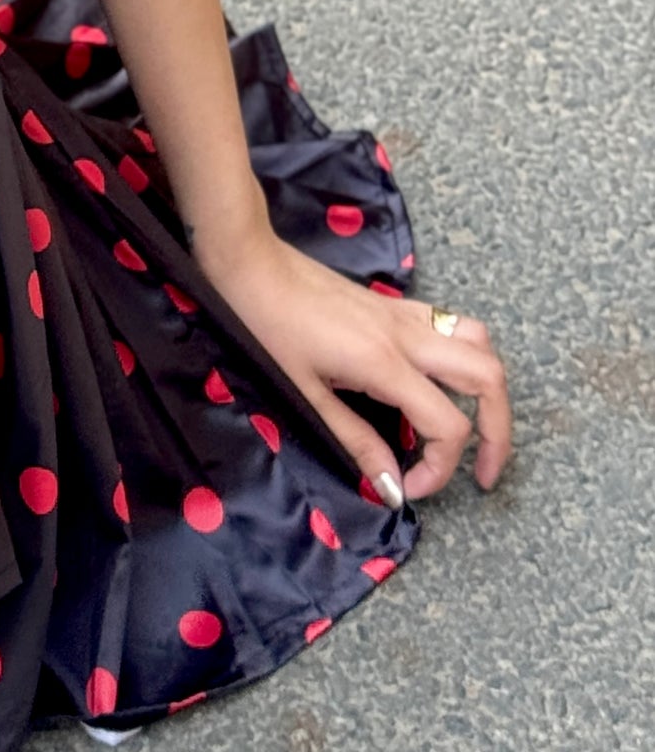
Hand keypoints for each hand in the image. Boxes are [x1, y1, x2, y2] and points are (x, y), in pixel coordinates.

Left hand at [191, 224, 511, 503]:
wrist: (251, 262)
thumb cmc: (268, 326)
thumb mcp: (305, 392)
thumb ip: (355, 441)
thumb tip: (392, 487)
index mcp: (385, 363)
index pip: (449, 426)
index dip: (441, 469)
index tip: (410, 488)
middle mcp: (407, 336)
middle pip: (489, 379)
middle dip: (499, 433)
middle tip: (481, 472)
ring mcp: (404, 315)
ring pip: (480, 344)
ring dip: (489, 389)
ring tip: (473, 426)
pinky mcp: (394, 304)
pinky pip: (451, 324)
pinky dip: (464, 356)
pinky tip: (438, 383)